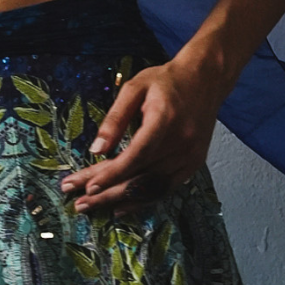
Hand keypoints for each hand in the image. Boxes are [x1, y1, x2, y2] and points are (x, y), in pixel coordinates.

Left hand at [58, 56, 224, 216]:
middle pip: (140, 176)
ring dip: (120, 200)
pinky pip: (165, 189)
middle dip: (107, 193)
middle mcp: (181, 143)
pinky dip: (142, 200)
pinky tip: (122, 206)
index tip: (87, 186)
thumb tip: (96, 149)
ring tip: (92, 206)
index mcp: (165, 121)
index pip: (135, 156)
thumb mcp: (134, 88)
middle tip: (80, 203)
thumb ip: (115, 118)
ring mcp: (190, 156)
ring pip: (151, 188)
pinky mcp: (193, 164)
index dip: (111, 174)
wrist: (205, 78)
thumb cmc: (167, 81)